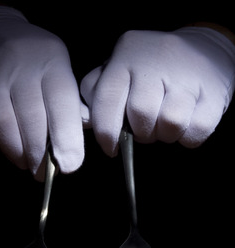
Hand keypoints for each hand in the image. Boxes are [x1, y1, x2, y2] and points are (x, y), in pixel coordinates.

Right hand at [0, 6, 87, 179]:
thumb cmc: (32, 59)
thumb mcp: (59, 69)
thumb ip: (69, 105)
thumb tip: (74, 145)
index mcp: (51, 62)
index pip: (62, 104)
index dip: (67, 139)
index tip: (69, 166)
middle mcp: (20, 66)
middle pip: (31, 120)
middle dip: (39, 154)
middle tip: (42, 172)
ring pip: (1, 123)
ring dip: (14, 150)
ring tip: (22, 161)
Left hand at [81, 27, 234, 155]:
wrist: (206, 49)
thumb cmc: (151, 68)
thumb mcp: (119, 69)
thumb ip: (98, 92)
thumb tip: (84, 120)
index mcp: (126, 54)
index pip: (106, 101)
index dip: (106, 133)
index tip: (110, 148)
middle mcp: (156, 59)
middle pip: (140, 116)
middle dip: (140, 132)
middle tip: (145, 128)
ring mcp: (188, 74)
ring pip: (169, 124)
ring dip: (165, 134)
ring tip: (165, 122)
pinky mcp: (213, 93)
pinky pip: (195, 131)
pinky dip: (188, 137)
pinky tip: (187, 122)